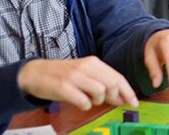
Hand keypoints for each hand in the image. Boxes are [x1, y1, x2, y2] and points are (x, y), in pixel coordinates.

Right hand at [17, 56, 138, 110]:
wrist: (35, 73)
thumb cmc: (62, 75)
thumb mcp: (84, 73)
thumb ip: (102, 82)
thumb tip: (121, 97)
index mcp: (93, 62)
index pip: (117, 76)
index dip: (128, 91)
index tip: (134, 102)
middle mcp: (85, 67)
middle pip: (112, 83)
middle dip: (115, 96)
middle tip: (111, 102)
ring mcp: (73, 76)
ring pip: (100, 91)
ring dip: (98, 100)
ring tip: (90, 100)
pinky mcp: (63, 87)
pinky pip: (83, 100)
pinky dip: (85, 105)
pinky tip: (80, 103)